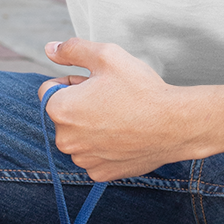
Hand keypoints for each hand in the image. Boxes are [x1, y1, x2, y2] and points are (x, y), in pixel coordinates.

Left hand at [39, 39, 197, 181]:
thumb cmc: (140, 89)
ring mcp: (83, 160)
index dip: (74, 81)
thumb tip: (49, 49)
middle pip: (63, 114)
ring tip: (121, 117)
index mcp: (59, 109)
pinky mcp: (100, 174)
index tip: (97, 83)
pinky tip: (124, 136)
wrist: (175, 125)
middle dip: (80, 105)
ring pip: (79, 136)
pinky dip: (104, 147)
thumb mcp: (107, 56)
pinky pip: (93, 155)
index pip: (49, 89)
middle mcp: (65, 139)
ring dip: (91, 127)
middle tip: (111, 99)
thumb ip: (73, 49)